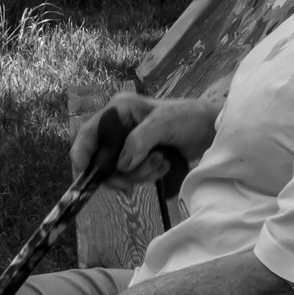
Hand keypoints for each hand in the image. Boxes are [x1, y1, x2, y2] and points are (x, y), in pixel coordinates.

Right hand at [69, 91, 218, 190]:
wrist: (212, 129)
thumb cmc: (188, 118)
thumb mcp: (163, 124)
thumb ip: (139, 141)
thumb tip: (121, 165)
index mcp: (118, 110)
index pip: (89, 132)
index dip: (81, 153)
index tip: (84, 175)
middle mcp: (119, 126)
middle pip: (101, 158)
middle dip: (119, 172)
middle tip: (133, 183)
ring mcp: (129, 143)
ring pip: (118, 170)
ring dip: (139, 174)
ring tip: (161, 164)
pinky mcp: (140, 156)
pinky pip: (132, 174)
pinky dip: (146, 176)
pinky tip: (163, 167)